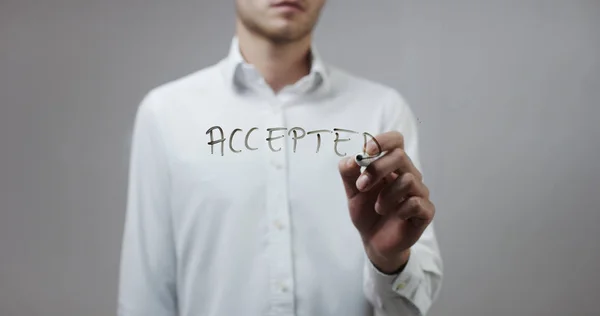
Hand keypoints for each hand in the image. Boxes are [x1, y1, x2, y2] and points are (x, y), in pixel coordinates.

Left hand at [338, 131, 435, 273]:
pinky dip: (400, 209)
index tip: (366, 151)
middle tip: (361, 186)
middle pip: (400, 156)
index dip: (383, 141)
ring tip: (378, 208)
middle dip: (377, 169)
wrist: (374, 241)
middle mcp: (409, 174)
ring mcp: (419, 192)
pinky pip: (416, 202)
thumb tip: (352, 159)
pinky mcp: (426, 211)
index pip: (396, 140)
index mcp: (392, 166)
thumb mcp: (352, 192)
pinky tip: (394, 216)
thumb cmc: (366, 212)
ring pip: (408, 179)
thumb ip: (348, 173)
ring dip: (386, 195)